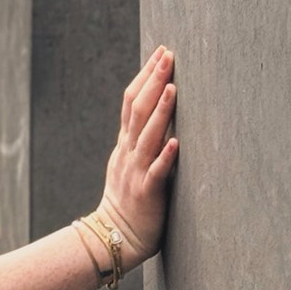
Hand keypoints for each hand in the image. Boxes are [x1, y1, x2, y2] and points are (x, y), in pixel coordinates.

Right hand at [98, 43, 177, 265]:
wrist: (114, 237)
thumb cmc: (127, 201)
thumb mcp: (127, 162)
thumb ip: (138, 139)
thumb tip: (154, 113)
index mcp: (124, 143)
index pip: (130, 101)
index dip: (145, 75)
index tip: (160, 53)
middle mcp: (128, 152)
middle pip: (137, 109)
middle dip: (153, 81)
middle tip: (167, 55)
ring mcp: (135, 171)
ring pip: (147, 135)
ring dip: (160, 110)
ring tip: (173, 87)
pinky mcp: (146, 192)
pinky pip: (156, 172)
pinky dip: (165, 156)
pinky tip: (176, 142)